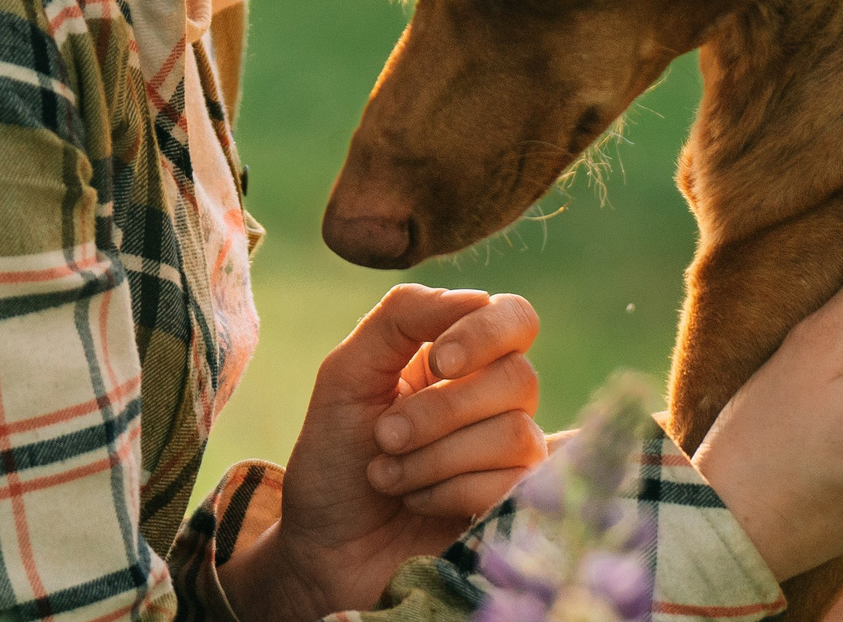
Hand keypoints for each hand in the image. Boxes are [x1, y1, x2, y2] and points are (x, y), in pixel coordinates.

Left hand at [222, 286, 545, 617]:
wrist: (323, 546)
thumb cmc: (333, 458)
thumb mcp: (346, 374)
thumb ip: (400, 318)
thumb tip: (474, 297)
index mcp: (455, 357)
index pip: (514, 318)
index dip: (485, 333)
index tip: (437, 361)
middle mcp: (492, 401)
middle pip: (519, 377)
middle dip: (441, 410)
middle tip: (385, 435)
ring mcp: (507, 456)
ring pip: (516, 433)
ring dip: (434, 457)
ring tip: (386, 474)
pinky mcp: (512, 506)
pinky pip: (510, 485)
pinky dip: (445, 492)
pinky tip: (413, 501)